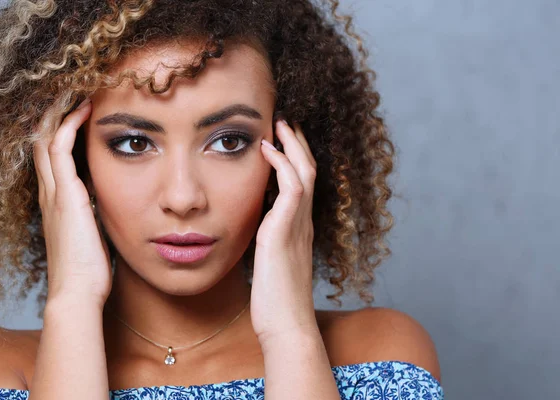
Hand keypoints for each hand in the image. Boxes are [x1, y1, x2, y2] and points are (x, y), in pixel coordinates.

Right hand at [34, 98, 111, 307]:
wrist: (79, 292)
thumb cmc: (90, 270)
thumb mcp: (94, 236)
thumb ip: (98, 216)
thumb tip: (115, 204)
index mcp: (58, 204)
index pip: (53, 159)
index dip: (62, 134)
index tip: (82, 115)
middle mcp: (51, 194)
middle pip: (43, 142)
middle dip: (56, 116)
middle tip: (73, 94)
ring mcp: (55, 193)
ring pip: (46, 139)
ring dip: (60, 113)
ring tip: (77, 91)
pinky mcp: (65, 195)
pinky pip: (59, 149)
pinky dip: (70, 126)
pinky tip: (84, 109)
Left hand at [251, 119, 318, 344]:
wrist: (286, 326)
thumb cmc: (276, 300)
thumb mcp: (271, 263)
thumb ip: (268, 242)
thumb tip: (255, 230)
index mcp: (298, 228)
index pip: (302, 183)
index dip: (294, 158)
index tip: (280, 139)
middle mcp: (303, 222)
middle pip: (308, 170)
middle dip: (297, 143)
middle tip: (284, 120)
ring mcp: (298, 225)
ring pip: (305, 172)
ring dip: (292, 145)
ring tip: (278, 123)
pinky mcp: (286, 231)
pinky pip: (291, 188)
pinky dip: (281, 164)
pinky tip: (266, 149)